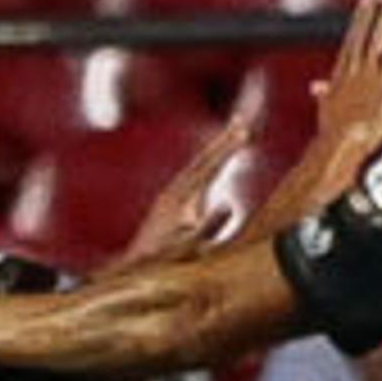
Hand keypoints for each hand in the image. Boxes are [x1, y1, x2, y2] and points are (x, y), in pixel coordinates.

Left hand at [113, 110, 252, 270]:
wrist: (136, 260)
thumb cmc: (165, 258)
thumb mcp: (190, 246)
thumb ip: (209, 227)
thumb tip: (229, 205)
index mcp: (185, 195)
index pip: (211, 165)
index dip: (229, 148)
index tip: (246, 132)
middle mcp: (178, 187)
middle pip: (205, 157)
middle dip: (225, 139)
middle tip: (243, 120)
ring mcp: (173, 191)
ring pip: (199, 163)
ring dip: (217, 147)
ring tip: (233, 133)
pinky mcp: (171, 198)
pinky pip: (194, 171)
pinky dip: (208, 160)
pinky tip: (214, 160)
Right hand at [303, 0, 381, 172]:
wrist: (340, 143)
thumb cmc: (333, 132)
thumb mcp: (326, 108)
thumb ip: (324, 93)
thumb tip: (317, 87)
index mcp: (343, 72)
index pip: (353, 37)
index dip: (361, 17)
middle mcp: (356, 67)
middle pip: (365, 30)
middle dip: (373, 7)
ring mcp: (370, 73)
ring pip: (379, 37)